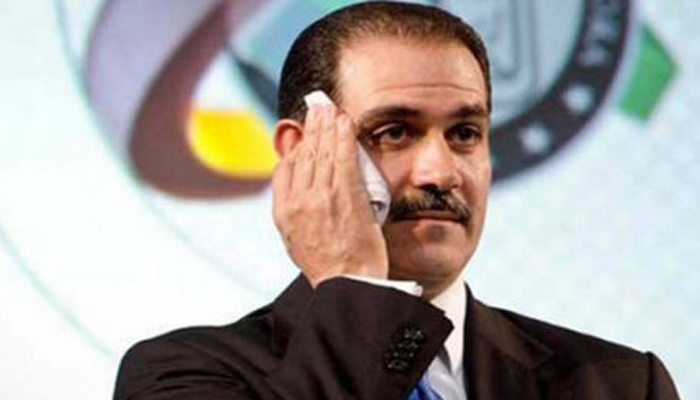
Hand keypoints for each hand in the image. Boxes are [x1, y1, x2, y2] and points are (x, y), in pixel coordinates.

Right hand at [272, 103, 388, 286]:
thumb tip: (294, 178)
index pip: (285, 168)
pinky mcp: (345, 195)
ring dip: (327, 124)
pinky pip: (342, 156)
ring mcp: (321, 196)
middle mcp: (298, 201)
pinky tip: (344, 120)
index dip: (296, 146)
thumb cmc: (327, 265)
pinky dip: (343, 135)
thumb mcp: (296, 238)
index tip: (305, 134)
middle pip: (303, 153)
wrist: (347, 284)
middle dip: (312, 126)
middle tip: (318, 107)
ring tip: (330, 108)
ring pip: (322, 151)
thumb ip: (292, 206)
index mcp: (283, 212)